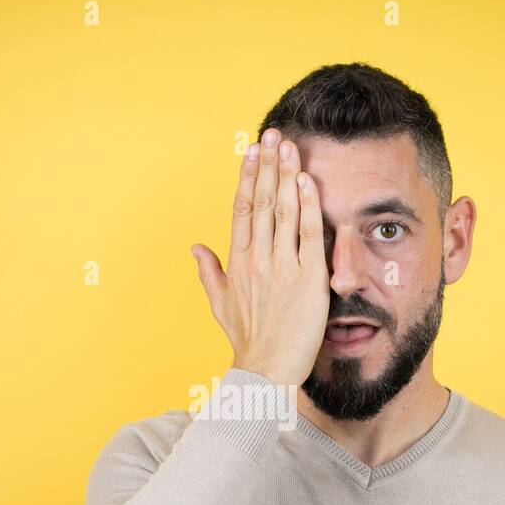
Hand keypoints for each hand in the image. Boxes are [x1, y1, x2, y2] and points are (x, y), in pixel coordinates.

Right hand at [190, 127, 329, 387]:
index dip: (247, 177)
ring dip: (287, 175)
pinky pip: (309, 235)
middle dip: (268, 165)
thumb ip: (209, 271)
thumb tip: (195, 247)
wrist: (266, 371)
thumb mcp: (220, 304)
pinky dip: (308, 207)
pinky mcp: (308, 280)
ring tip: (290, 146)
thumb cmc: (247, 340)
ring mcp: (282, 268)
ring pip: (284, 211)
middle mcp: (257, 259)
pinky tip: (308, 182)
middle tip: (273, 134)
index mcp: (237, 262)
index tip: (251, 151)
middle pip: (262, 202)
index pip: (242, 209)